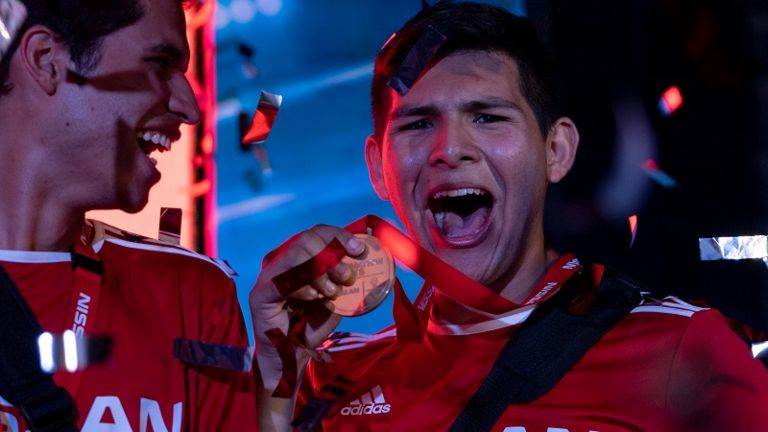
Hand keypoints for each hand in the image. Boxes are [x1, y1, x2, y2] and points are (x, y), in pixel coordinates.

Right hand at [250, 224, 364, 394]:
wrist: (290, 358)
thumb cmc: (311, 327)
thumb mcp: (335, 300)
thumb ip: (344, 282)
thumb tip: (365, 263)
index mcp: (301, 260)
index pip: (318, 233)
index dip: (340, 237)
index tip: (359, 251)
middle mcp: (284, 262)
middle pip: (307, 238)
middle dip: (332, 254)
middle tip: (347, 276)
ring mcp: (270, 276)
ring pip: (296, 254)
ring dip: (321, 271)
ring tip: (332, 292)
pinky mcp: (261, 293)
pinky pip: (283, 280)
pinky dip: (304, 287)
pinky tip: (314, 299)